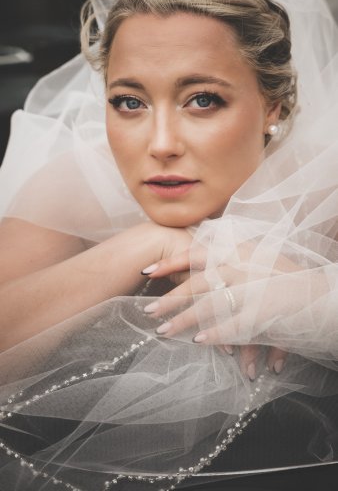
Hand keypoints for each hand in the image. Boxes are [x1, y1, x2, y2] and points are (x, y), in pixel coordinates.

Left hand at [141, 244, 303, 378]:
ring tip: (164, 331)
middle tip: (149, 311)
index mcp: (238, 252)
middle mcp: (242, 268)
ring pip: (208, 306)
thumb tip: (206, 255)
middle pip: (196, 283)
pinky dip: (214, 334)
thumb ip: (233, 257)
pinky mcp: (261, 312)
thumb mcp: (259, 257)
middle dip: (170, 298)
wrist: (321, 293)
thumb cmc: (287, 276)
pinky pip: (232, 325)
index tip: (147, 272)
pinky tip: (198, 342)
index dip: (170, 263)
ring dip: (184, 320)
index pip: (196, 253)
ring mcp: (252, 290)